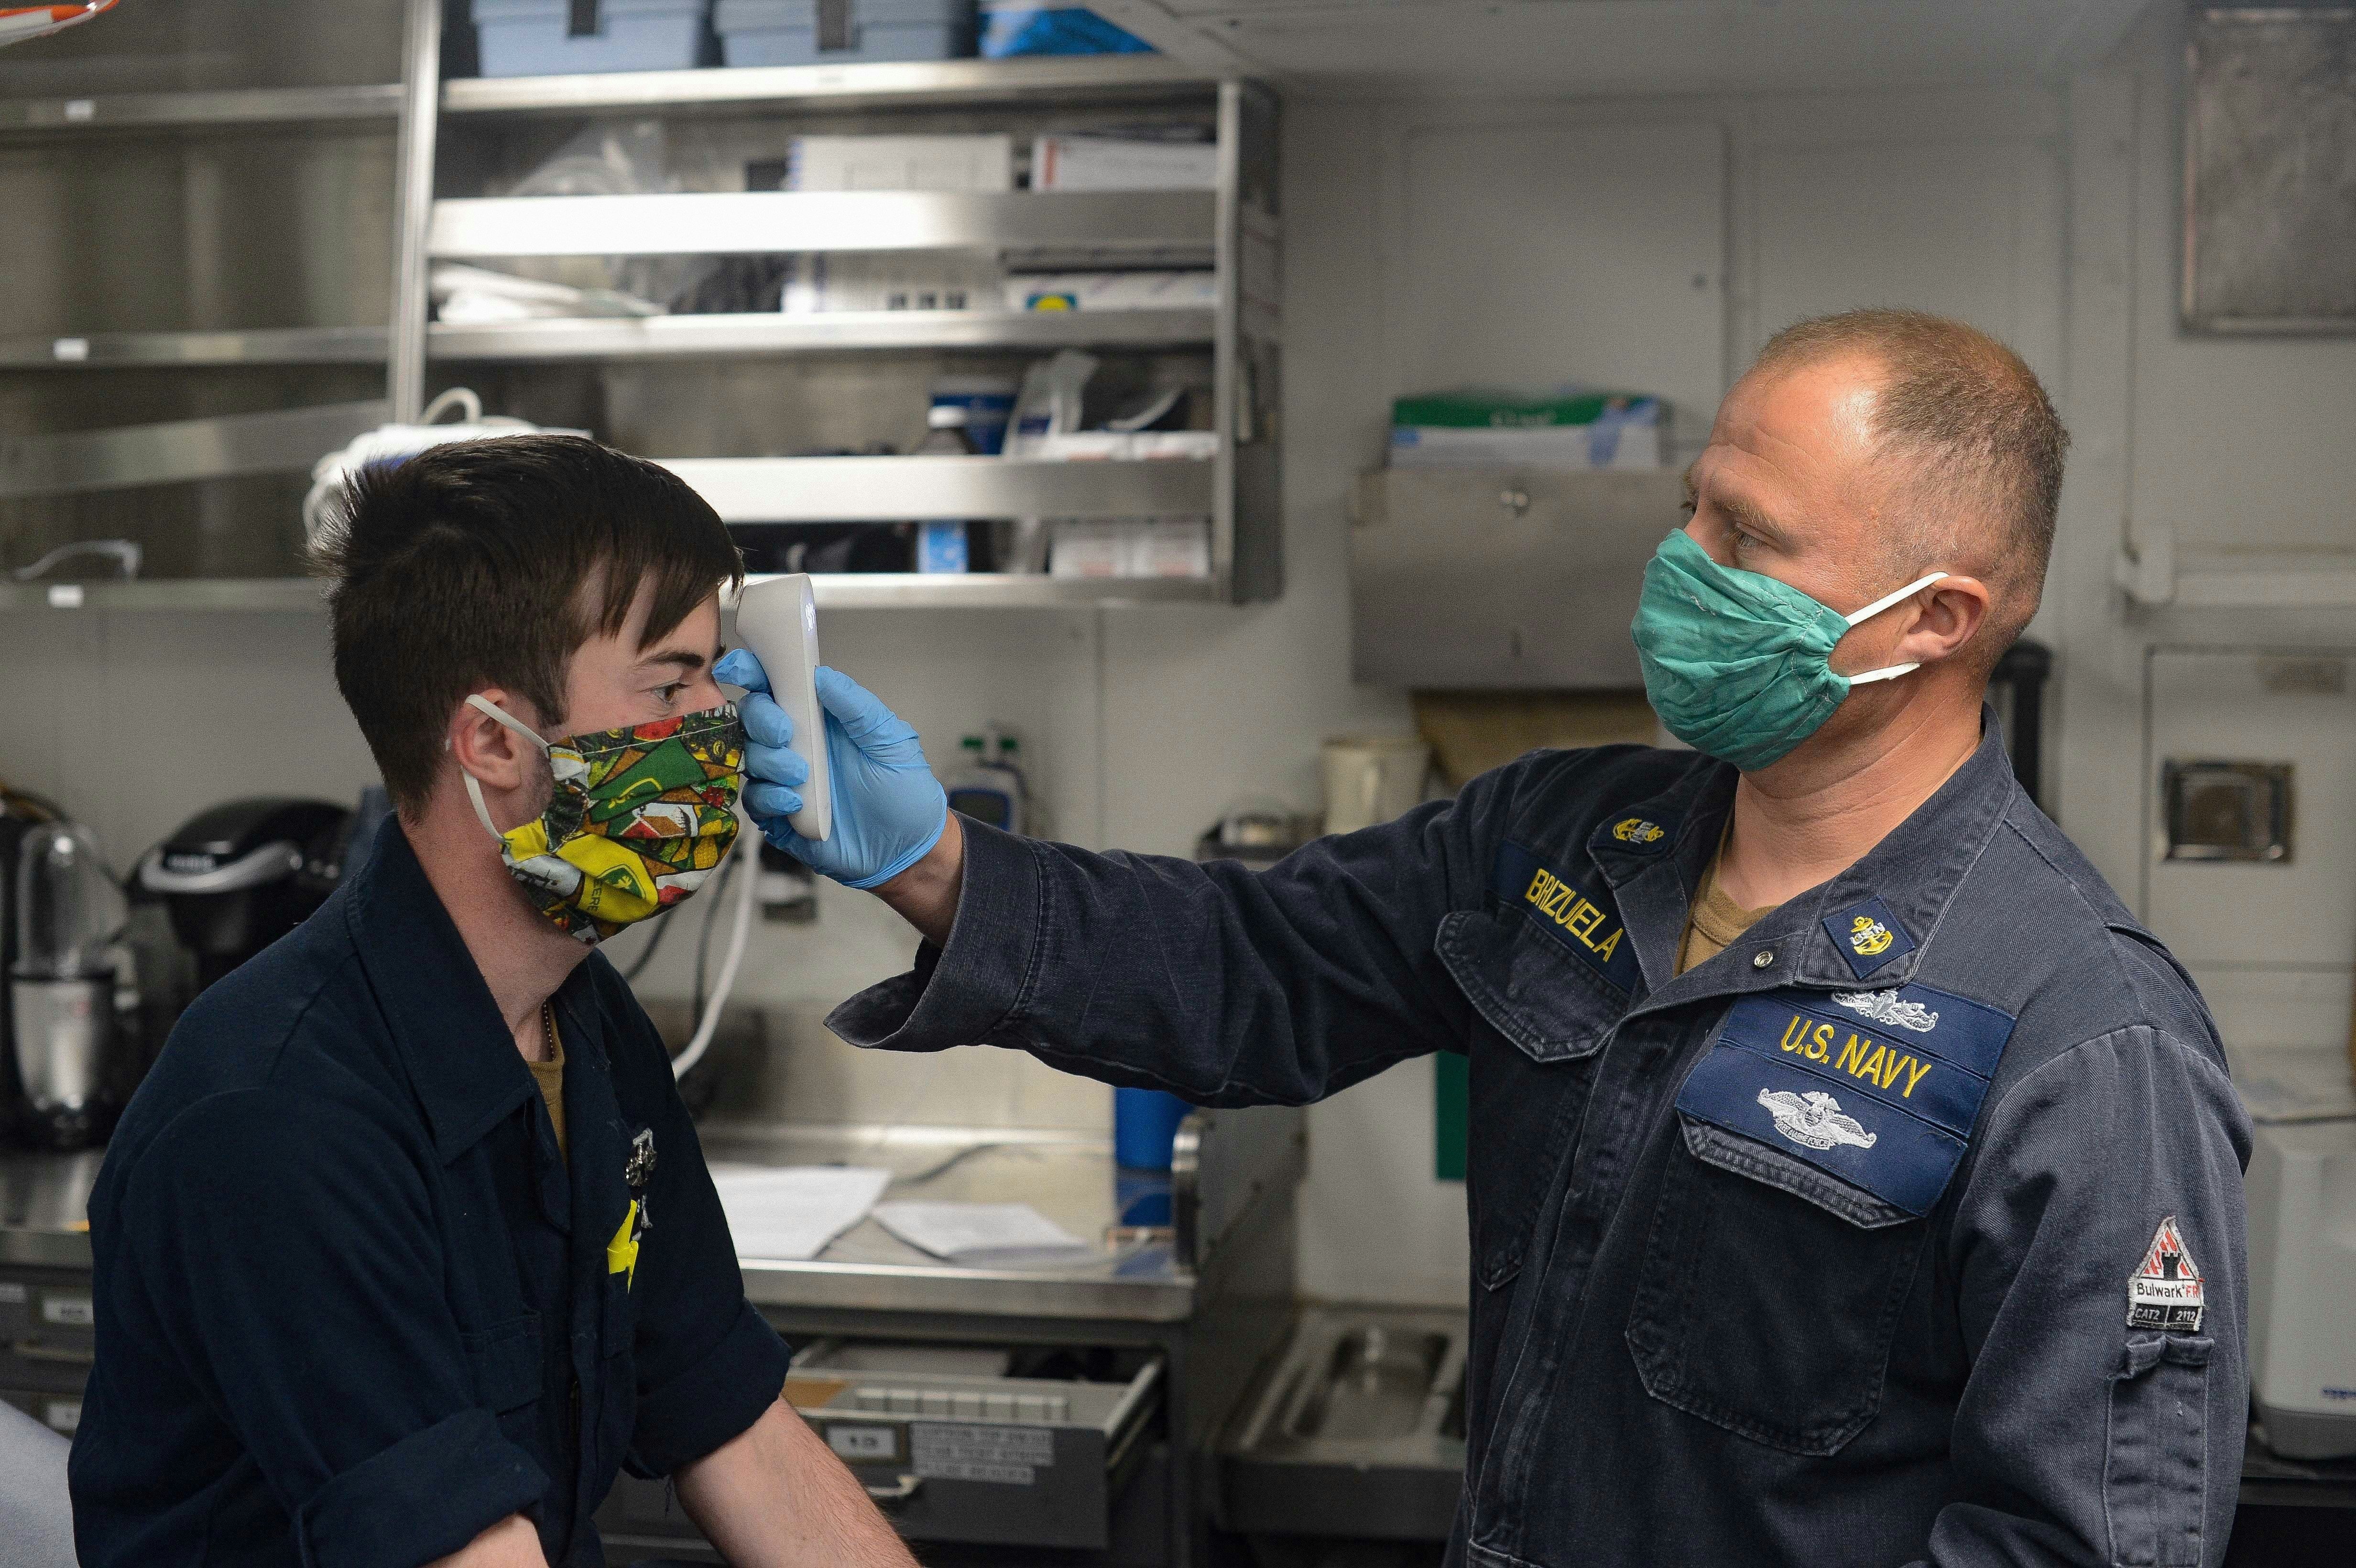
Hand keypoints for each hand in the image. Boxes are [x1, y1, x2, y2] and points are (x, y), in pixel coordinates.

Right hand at [717, 651, 948, 890]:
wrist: (909, 851)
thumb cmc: (905, 793)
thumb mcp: (890, 742)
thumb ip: (856, 708)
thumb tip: (822, 676)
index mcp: (821, 719)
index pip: (778, 686)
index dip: (752, 671)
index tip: (739, 667)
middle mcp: (799, 745)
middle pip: (753, 718)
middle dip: (761, 720)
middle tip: (784, 733)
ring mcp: (787, 780)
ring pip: (751, 758)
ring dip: (768, 762)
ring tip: (801, 775)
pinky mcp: (782, 816)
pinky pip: (756, 801)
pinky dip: (768, 798)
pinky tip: (794, 802)